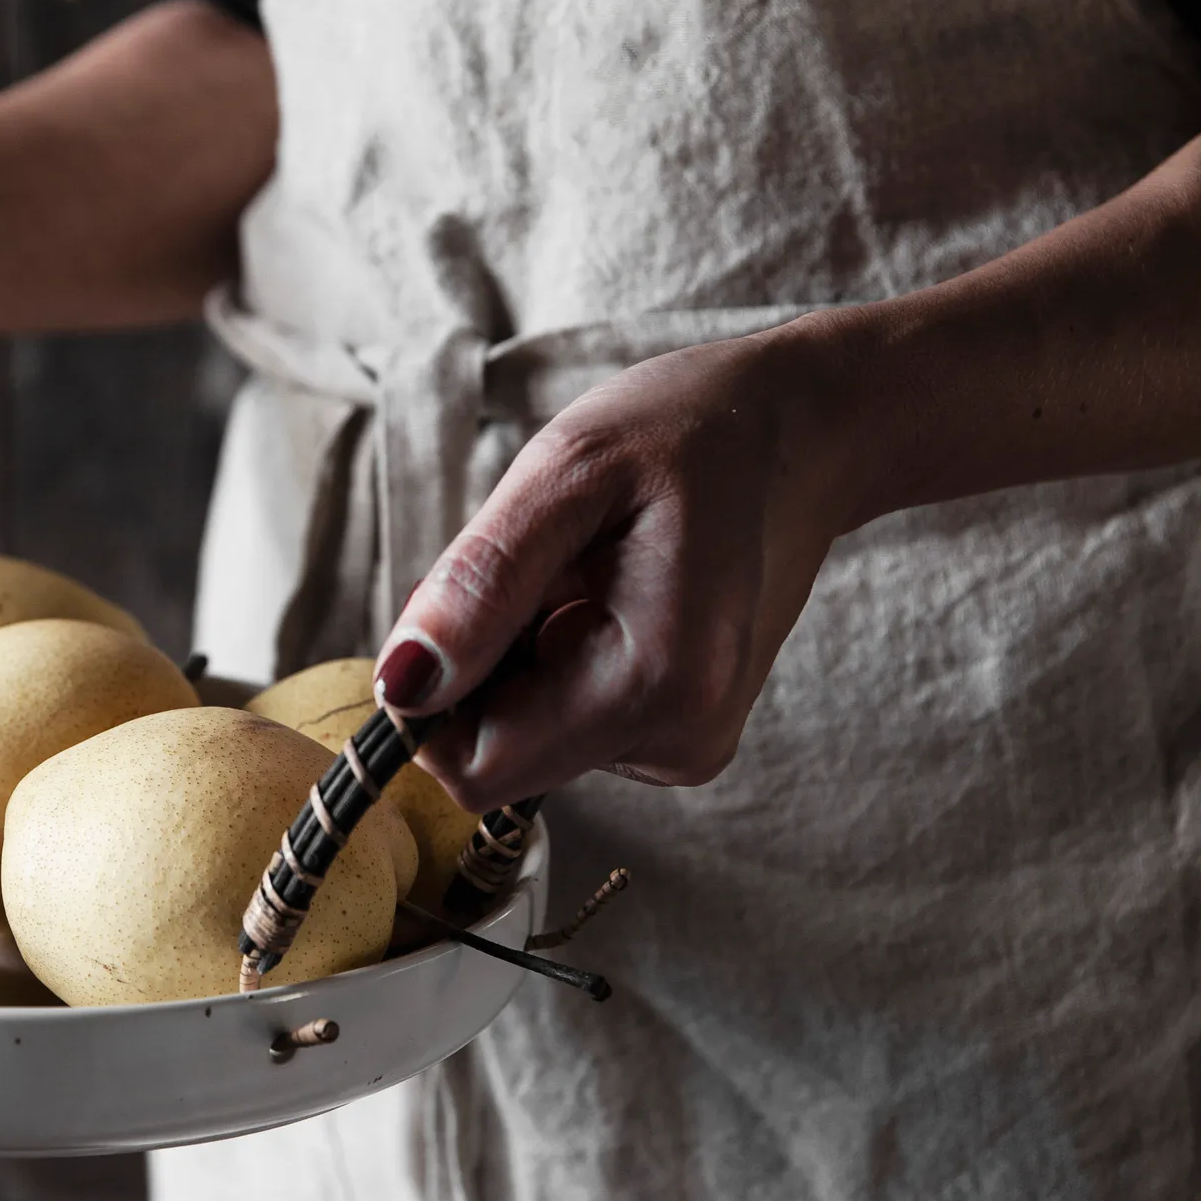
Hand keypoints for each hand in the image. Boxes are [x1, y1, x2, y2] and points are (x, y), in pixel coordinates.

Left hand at [372, 329, 853, 809]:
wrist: (798, 432)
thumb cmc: (688, 430)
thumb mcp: (568, 472)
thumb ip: (481, 585)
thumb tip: (402, 686)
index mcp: (657, 687)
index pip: (477, 770)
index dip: (431, 700)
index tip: (454, 602)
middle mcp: (678, 740)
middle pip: (497, 758)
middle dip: (477, 670)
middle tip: (528, 566)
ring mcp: (682, 744)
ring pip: (525, 738)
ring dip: (515, 657)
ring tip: (580, 569)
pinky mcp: (676, 732)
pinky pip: (565, 721)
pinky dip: (553, 658)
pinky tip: (601, 592)